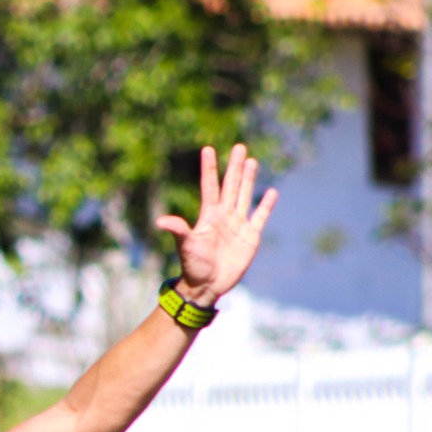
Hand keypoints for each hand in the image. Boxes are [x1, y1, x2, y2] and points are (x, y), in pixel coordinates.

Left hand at [155, 144, 277, 306]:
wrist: (208, 284)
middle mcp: (224, 216)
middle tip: (239, 146)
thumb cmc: (193, 265)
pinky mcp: (251, 236)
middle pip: (231, 185)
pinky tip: (271, 191)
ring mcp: (238, 224)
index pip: (210, 186)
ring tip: (251, 161)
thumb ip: (178, 230)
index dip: (209, 168)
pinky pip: (260, 216)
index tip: (207, 149)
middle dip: (234, 166)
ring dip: (249, 179)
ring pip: (245, 195)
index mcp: (208, 215)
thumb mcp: (186, 246)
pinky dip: (266, 205)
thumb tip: (160, 222)